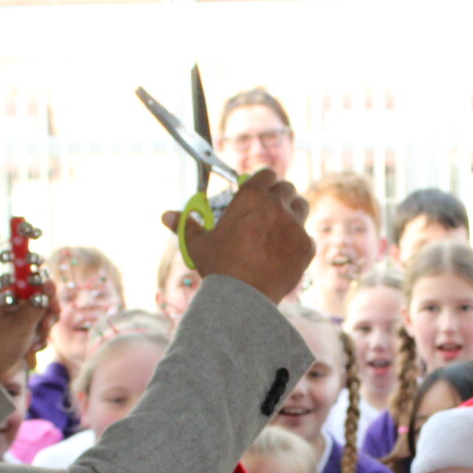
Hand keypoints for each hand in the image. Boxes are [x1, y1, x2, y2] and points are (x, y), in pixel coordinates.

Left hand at [0, 282, 58, 380]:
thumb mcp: (22, 323)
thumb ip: (38, 303)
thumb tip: (50, 282)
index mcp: (7, 294)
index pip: (33, 283)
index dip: (46, 292)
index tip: (52, 305)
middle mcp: (13, 304)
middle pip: (42, 299)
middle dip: (47, 314)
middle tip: (46, 325)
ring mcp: (18, 319)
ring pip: (44, 316)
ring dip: (44, 330)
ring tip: (35, 341)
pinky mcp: (23, 333)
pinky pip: (41, 331)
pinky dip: (40, 340)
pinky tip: (31, 348)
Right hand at [164, 169, 312, 305]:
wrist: (244, 297)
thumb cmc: (219, 267)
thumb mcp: (198, 244)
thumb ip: (186, 225)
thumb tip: (166, 216)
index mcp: (252, 196)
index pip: (267, 174)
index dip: (264, 181)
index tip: (260, 191)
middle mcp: (277, 205)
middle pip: (287, 188)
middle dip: (280, 196)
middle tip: (271, 210)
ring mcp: (295, 225)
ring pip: (301, 207)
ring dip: (293, 213)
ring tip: (280, 228)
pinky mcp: (306, 246)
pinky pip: (306, 237)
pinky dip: (297, 242)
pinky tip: (284, 254)